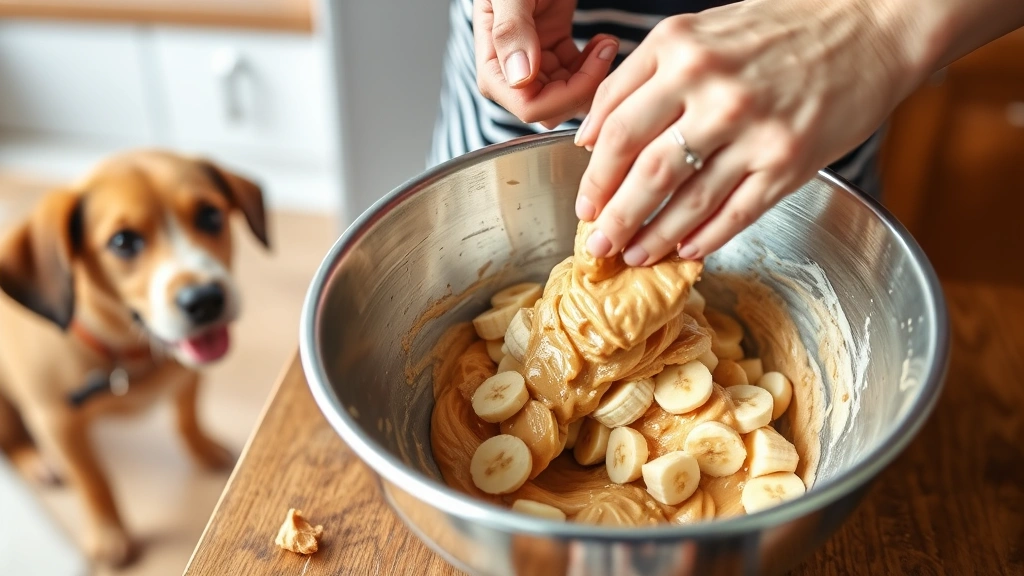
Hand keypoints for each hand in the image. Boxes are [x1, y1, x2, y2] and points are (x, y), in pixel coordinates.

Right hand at [474, 0, 619, 127]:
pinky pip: (575, 78)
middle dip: (581, 90)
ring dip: (591, 79)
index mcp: (493, 59)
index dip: (563, 96)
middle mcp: (510, 67)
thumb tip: (520, 77)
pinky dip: (594, 67)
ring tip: (607, 44)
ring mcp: (533, 60)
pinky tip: (603, 42)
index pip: (526, 104)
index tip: (594, 61)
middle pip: (548, 108)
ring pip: (565, 97)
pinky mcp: (554, 50)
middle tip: (605, 53)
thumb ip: (511, 29)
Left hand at [572, 0, 924, 264]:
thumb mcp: (698, 31)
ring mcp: (754, 127)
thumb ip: (640, 77)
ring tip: (633, 255)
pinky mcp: (790, 160)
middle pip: (644, 167)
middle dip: (614, 214)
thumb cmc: (780, 26)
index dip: (594, 172)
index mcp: (680, 49)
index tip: (585, 199)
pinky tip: (685, 251)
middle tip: (598, 242)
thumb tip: (590, 136)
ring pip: (686, 197)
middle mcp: (713, 87)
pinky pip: (735, 212)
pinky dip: (705, 237)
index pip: (616, 123)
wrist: (870, 24)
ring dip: (653, 235)